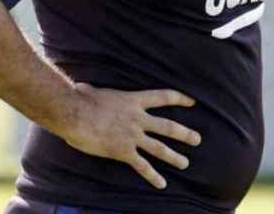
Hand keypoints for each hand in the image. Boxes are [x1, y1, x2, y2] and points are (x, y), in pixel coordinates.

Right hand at [60, 84, 201, 189]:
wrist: (75, 113)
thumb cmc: (80, 98)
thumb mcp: (94, 90)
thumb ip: (97, 92)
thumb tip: (85, 89)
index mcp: (133, 100)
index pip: (163, 97)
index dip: (179, 98)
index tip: (192, 101)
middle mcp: (137, 119)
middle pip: (167, 127)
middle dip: (184, 134)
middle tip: (198, 139)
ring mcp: (132, 136)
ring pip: (159, 148)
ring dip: (175, 156)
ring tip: (186, 163)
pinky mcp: (123, 152)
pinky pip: (142, 166)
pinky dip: (153, 176)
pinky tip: (162, 183)